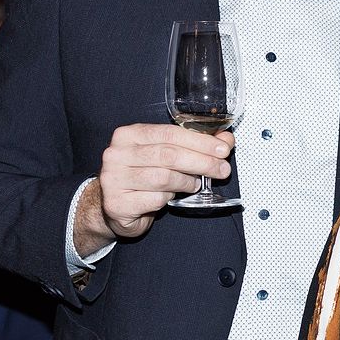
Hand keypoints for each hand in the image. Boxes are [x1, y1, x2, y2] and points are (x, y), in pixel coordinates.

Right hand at [73, 124, 232, 251]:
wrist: (117, 206)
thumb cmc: (144, 176)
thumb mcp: (167, 155)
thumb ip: (195, 145)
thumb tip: (226, 140)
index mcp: (128, 135)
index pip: (169, 133)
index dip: (200, 141)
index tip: (223, 149)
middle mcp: (116, 154)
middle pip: (168, 155)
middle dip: (201, 162)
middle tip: (221, 169)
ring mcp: (113, 179)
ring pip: (163, 177)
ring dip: (186, 182)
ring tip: (195, 184)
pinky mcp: (117, 203)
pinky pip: (154, 199)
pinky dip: (169, 198)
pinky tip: (172, 196)